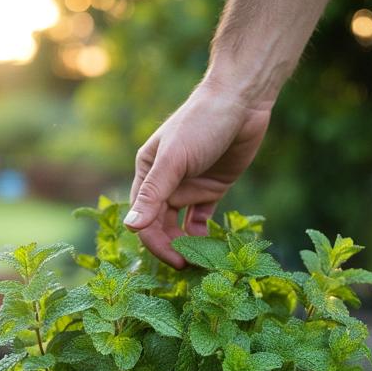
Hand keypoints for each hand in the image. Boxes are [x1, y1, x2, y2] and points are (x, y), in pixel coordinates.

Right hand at [124, 85, 272, 267]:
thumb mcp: (174, 160)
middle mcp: (165, 181)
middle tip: (190, 267)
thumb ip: (154, 193)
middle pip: (161, 225)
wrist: (241, 103)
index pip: (144, 217)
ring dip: (187, 244)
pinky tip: (211, 246)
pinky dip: (203, 233)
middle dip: (172, 247)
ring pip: (180, 225)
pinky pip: (202, 217)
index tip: (175, 261)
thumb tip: (130, 227)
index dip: (155, 242)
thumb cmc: (202, 124)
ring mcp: (189, 185)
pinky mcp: (212, 188)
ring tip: (200, 261)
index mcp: (148, 172)